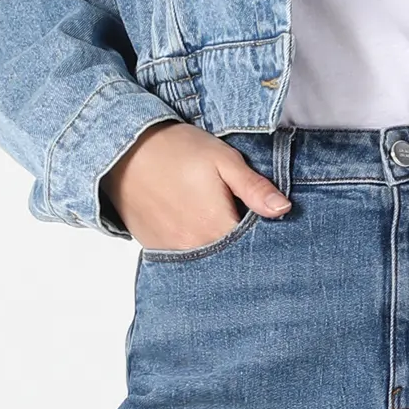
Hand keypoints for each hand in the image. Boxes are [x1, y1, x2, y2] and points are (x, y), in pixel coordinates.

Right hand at [102, 122, 292, 251]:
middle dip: (240, 244)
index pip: (253, 245)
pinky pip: (183, 257)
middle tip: (235, 215)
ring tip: (211, 218)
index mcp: (216, 226)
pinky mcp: (156, 248)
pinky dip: (193, 246)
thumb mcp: (223, 160)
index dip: (262, 233)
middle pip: (230, 256)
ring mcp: (172, 251)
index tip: (262, 219)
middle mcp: (194, 247)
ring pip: (207, 258)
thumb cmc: (176, 150)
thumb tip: (284, 209)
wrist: (124, 150)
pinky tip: (192, 225)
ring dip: (216, 246)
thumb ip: (254, 188)